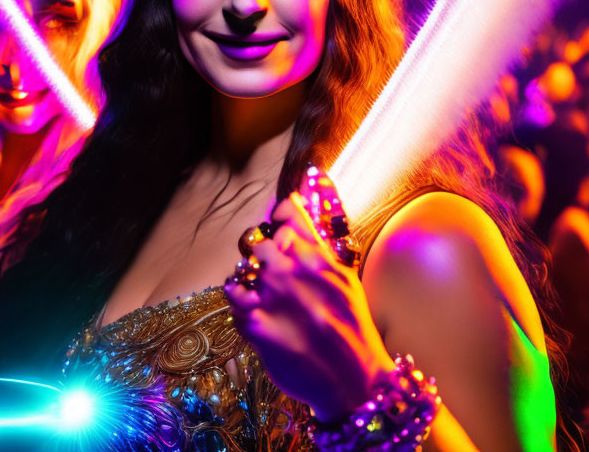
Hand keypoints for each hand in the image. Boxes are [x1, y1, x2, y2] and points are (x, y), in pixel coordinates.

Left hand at [224, 192, 394, 420]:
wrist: (355, 379)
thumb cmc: (350, 326)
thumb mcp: (343, 277)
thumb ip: (316, 243)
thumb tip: (292, 208)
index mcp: (318, 259)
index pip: (285, 214)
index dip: (279, 220)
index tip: (279, 228)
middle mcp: (293, 272)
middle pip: (258, 244)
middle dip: (262, 258)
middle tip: (273, 278)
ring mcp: (273, 298)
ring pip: (241, 271)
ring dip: (248, 283)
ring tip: (264, 300)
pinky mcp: (257, 326)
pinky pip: (233, 301)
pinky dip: (240, 307)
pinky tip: (257, 317)